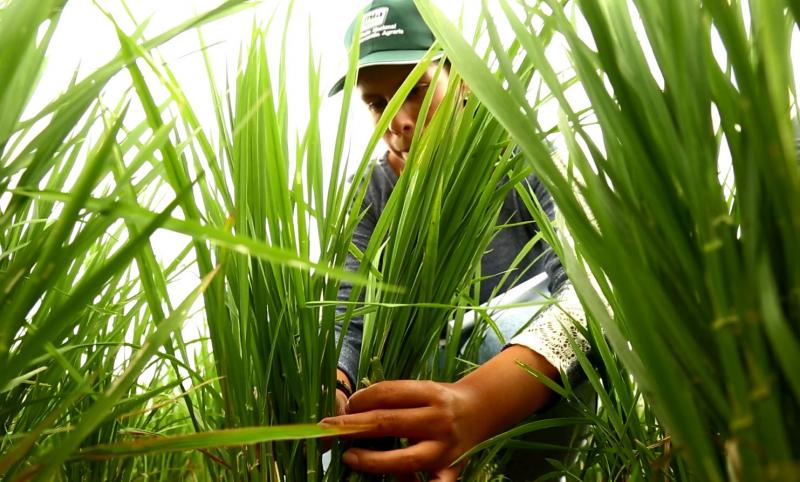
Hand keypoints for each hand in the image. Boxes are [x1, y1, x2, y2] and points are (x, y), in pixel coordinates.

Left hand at [323, 380, 481, 479]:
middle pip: (389, 422)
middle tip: (330, 429)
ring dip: (371, 460)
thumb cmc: (441, 399)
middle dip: (354, 426)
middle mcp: (438, 419)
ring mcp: (445, 448)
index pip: (387, 393)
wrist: (480, 410)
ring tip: (349, 456)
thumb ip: (394, 398)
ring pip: (404, 459)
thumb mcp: (422, 389)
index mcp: (430, 393)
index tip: (346, 405)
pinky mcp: (451, 469)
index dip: (361, 399)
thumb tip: (352, 408)